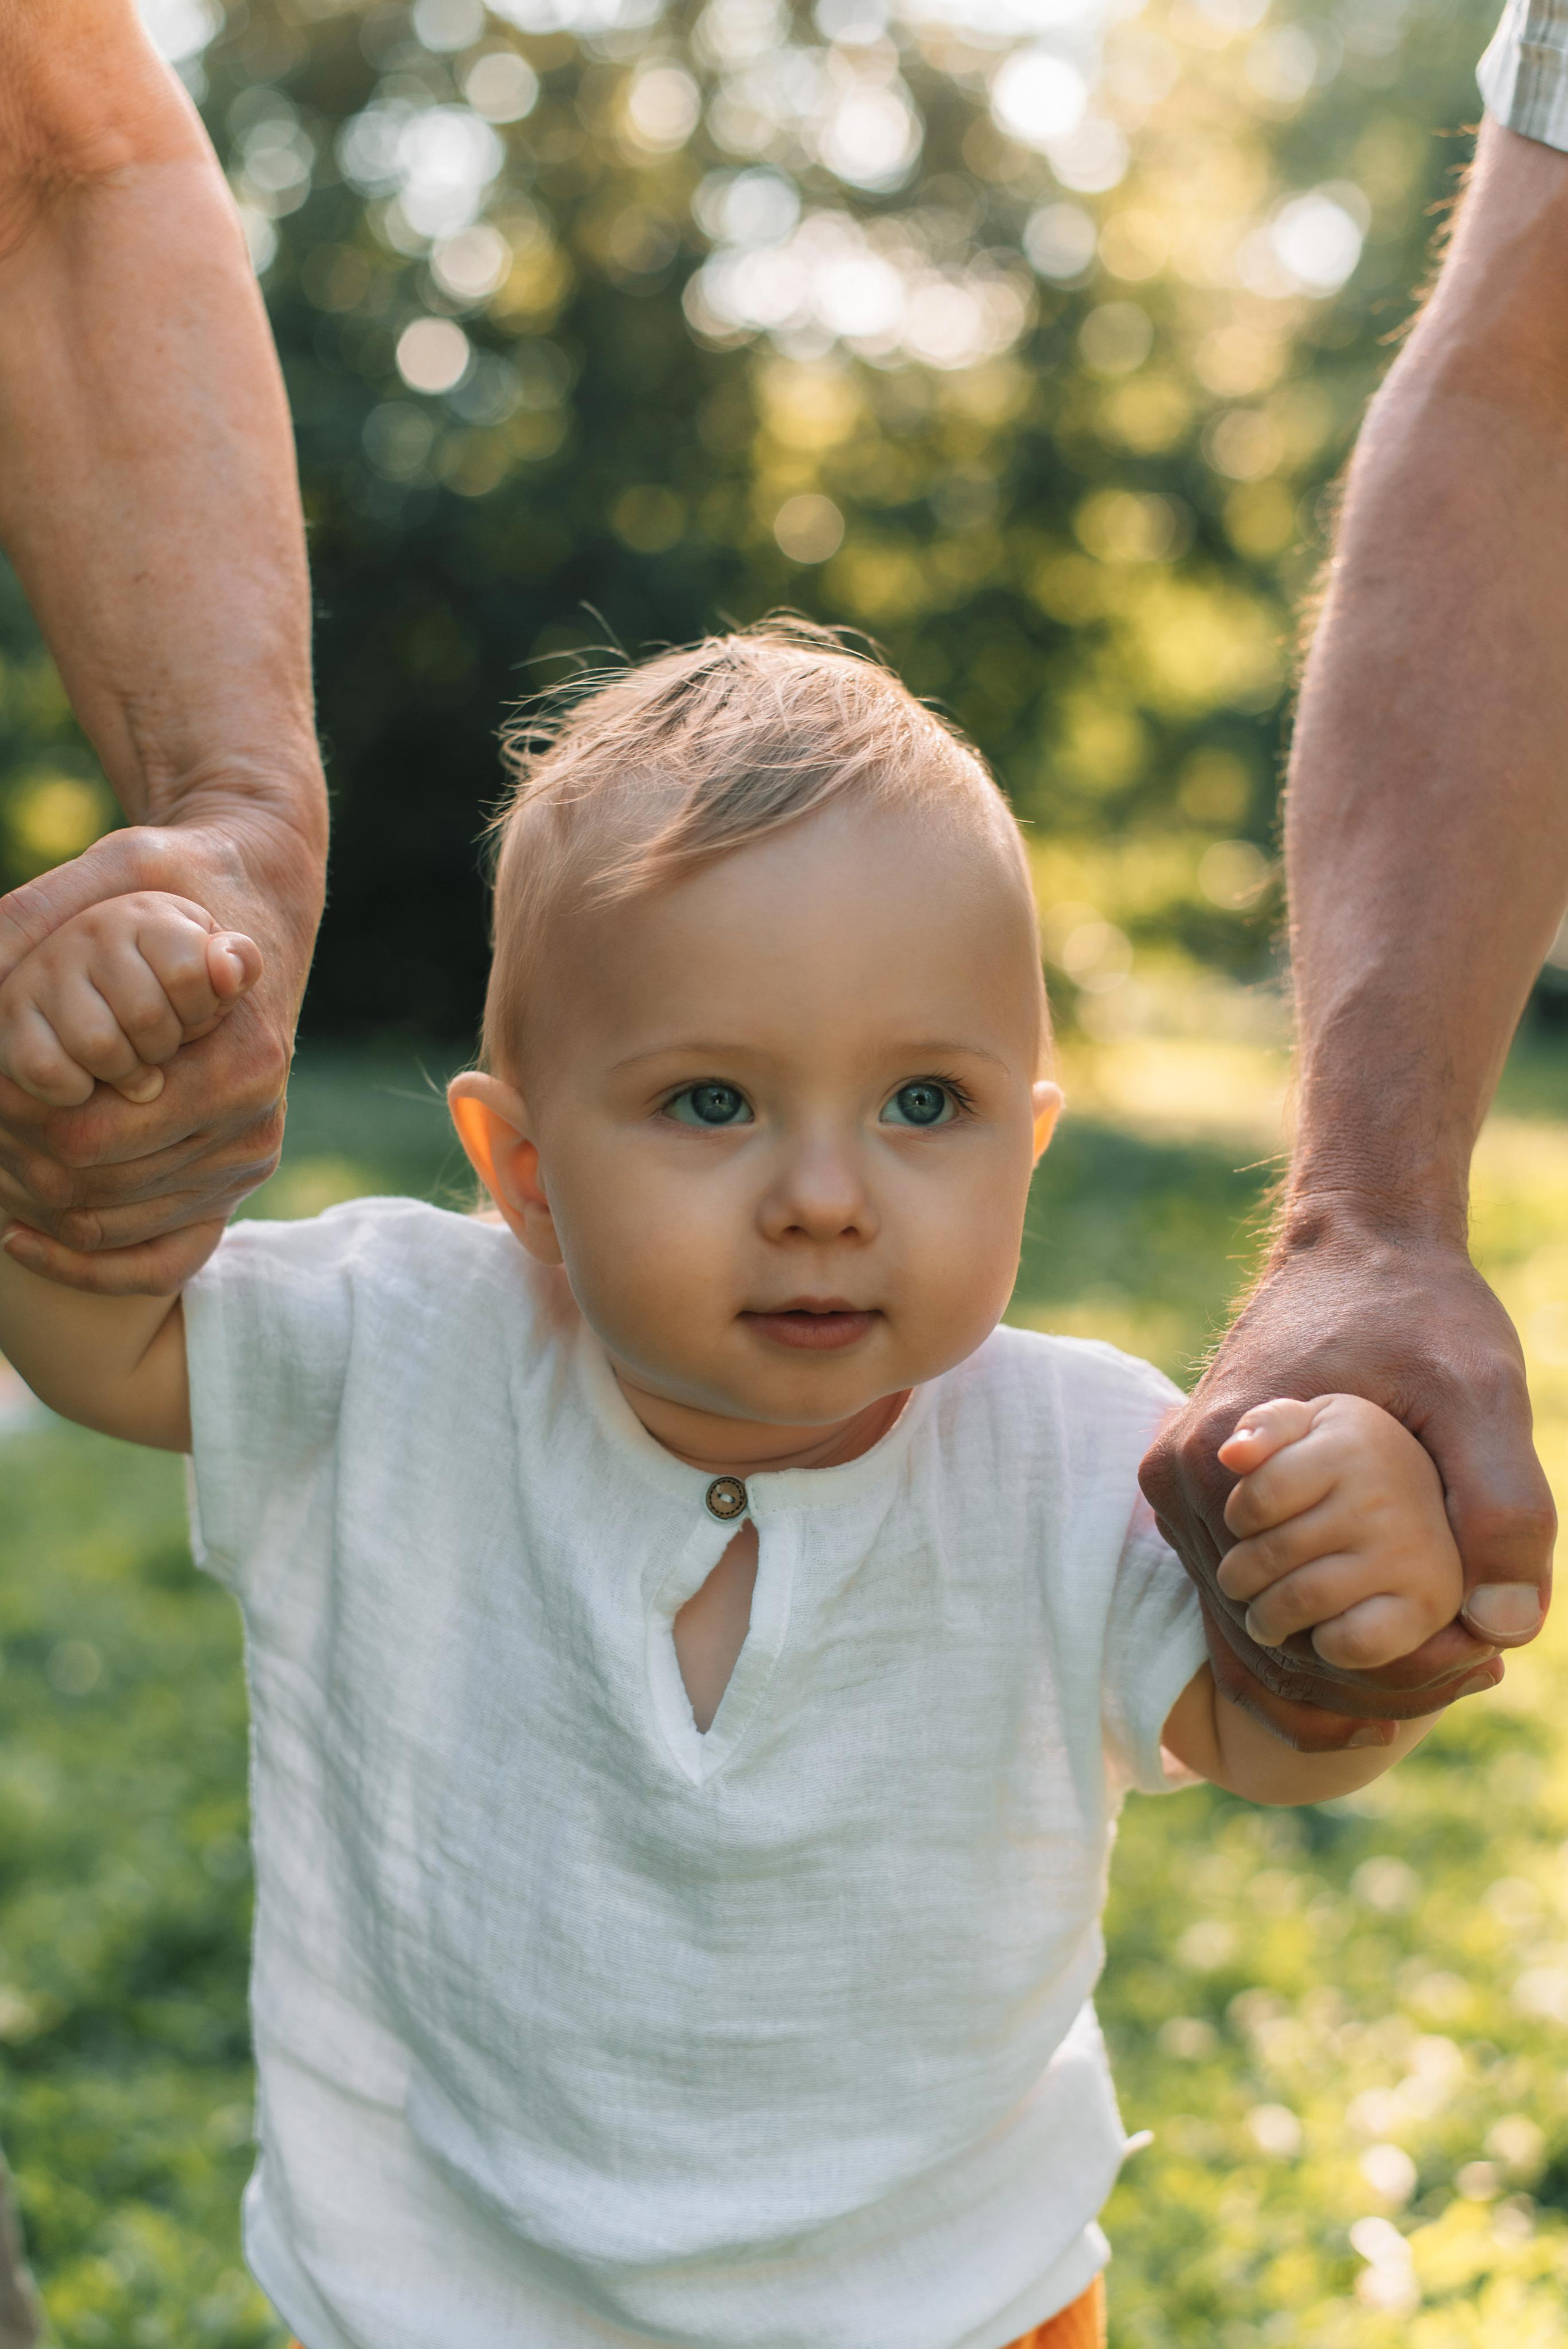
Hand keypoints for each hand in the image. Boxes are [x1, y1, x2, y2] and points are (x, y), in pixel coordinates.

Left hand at [0, 810, 322, 1294]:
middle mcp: (254, 1125)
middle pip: (91, 1190)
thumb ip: (38, 917)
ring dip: (33, 1203)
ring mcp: (248, 1159)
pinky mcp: (235, 1179)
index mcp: (239, 1063)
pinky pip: (161, 1258)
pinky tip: (20, 1233)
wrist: (260, 895)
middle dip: (9, 1160)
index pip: (86, 1138)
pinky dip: (84, 1263)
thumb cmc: (182, 880)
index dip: (7, 1120)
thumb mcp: (114, 866)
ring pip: (111, 1226)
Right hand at [1140, 1201, 1552, 1745]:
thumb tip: (1503, 1629)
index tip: (1479, 1669)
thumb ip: (1502, 1504)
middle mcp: (1183, 1481)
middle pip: (1265, 1643)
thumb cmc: (1419, 1306)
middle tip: (1475, 1668)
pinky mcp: (1194, 1480)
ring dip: (1336, 1655)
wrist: (1360, 1237)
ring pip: (1250, 1623)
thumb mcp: (1483, 1393)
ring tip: (1445, 1654)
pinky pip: (1243, 1584)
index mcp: (1227, 1464)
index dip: (1392, 1677)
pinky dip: (1311, 1615)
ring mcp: (1181, 1484)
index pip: (1295, 1635)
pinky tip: (1383, 1619)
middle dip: (1368, 1679)